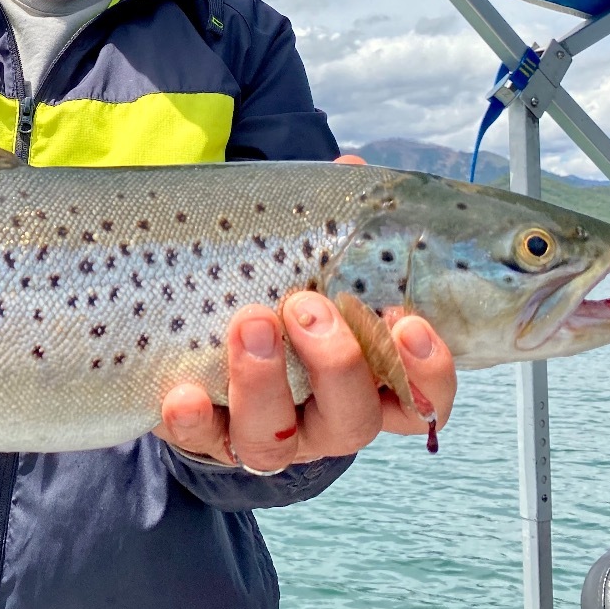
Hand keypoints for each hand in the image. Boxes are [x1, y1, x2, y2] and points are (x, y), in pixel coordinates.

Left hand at [150, 154, 457, 469]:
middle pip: (353, 420)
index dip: (426, 371)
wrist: (206, 345)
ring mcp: (265, 432)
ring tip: (250, 322)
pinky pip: (200, 442)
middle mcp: (323, 417)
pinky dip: (192, 421)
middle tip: (306, 305)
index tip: (407, 321)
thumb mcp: (311, 256)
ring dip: (263, 382)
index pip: (423, 397)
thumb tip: (349, 166)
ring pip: (277, 439)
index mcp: (368, 379)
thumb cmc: (280, 292)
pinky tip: (183, 392)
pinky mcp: (204, 435)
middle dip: (336, 363)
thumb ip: (337, 218)